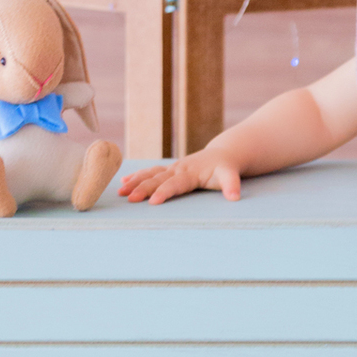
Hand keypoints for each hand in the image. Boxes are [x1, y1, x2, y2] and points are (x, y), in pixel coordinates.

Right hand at [118, 152, 241, 203]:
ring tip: (120, 193)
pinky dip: (137, 176)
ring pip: (150, 174)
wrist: (223, 154)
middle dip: (142, 189)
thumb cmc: (226, 168)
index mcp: (190, 173)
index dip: (164, 192)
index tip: (152, 202)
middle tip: (129, 199)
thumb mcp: (231, 175)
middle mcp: (178, 169)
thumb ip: (232, 185)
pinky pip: (150, 172)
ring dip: (135, 182)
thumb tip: (235, 197)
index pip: (175, 184)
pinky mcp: (169, 169)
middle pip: (157, 179)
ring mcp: (172, 168)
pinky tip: (123, 183)